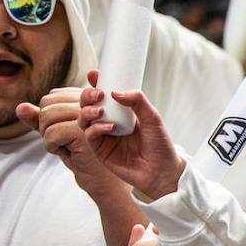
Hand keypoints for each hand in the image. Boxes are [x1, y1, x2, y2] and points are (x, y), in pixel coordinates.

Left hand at [16, 85, 123, 197]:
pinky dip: (53, 146)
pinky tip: (70, 153)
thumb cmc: (84, 156)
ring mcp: (91, 116)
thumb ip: (39, 119)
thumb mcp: (58, 134)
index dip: (51, 115)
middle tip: (66, 140)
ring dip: (49, 136)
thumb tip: (20, 107)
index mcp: (89, 99)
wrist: (103, 179)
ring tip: (69, 146)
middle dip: (47, 124)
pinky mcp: (86, 132)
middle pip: (48, 103)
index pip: (53, 96)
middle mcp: (92, 103)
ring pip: (46, 115)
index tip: (67, 131)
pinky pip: (51, 132)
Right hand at [79, 69, 184, 200]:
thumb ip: (138, 102)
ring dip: (88, 111)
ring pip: (83, 118)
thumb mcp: (153, 118)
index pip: (104, 94)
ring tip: (101, 110)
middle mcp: (109, 122)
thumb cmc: (160, 145)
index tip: (94, 74)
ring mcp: (103, 136)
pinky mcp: (100, 150)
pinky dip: (96, 128)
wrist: (162, 172)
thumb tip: (115, 91)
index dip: (96, 83)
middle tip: (98, 94)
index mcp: (122, 112)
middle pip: (88, 104)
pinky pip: (89, 135)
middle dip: (88, 95)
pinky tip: (109, 128)